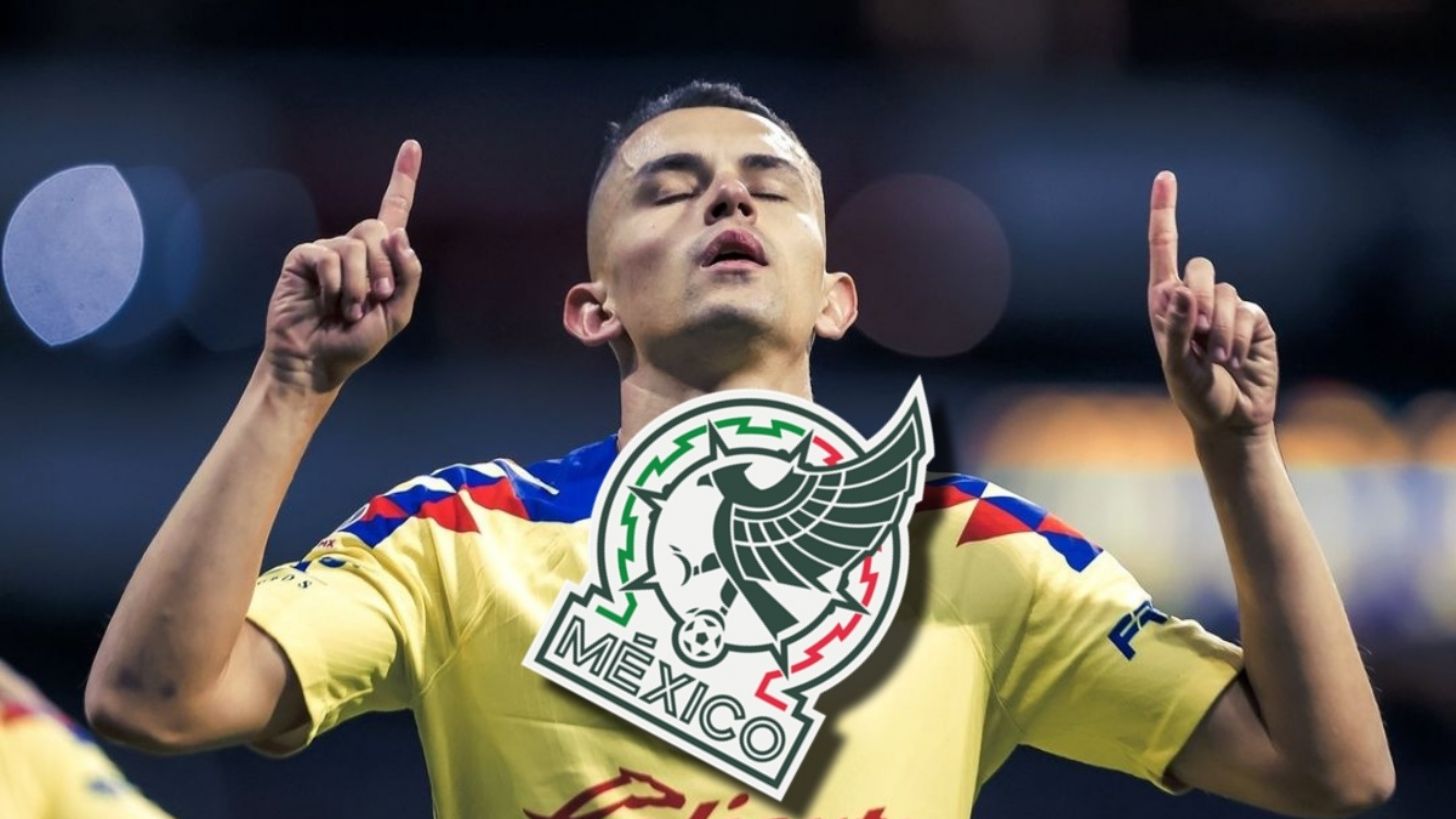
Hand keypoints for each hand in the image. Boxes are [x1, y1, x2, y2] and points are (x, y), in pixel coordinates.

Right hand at [262, 140, 423, 394]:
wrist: (316, 362)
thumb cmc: (355, 341)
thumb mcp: (396, 313)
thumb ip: (407, 275)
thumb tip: (398, 234)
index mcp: (381, 258)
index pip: (394, 210)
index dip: (403, 178)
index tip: (412, 145)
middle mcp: (354, 248)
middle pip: (377, 228)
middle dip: (383, 267)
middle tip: (374, 300)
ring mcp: (326, 251)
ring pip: (354, 246)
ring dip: (357, 285)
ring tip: (346, 311)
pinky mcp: (302, 258)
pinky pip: (326, 257)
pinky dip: (334, 285)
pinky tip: (326, 303)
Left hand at [1147, 171, 1278, 437]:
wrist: (1232, 419)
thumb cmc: (1195, 396)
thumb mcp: (1176, 368)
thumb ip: (1173, 330)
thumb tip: (1177, 291)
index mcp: (1165, 305)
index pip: (1163, 250)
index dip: (1164, 213)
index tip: (1166, 176)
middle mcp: (1194, 300)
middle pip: (1198, 267)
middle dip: (1197, 301)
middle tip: (1196, 339)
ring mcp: (1225, 308)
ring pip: (1224, 293)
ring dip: (1219, 330)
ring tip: (1217, 360)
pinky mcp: (1253, 320)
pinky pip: (1247, 312)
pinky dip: (1238, 337)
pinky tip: (1236, 359)